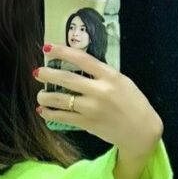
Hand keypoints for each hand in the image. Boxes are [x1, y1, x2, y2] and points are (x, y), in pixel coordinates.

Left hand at [34, 43, 163, 156]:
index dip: (62, 51)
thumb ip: (101, 74)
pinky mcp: (87, 123)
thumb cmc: (133, 103)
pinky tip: (43, 110)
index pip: (81, 59)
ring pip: (60, 99)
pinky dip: (50, 113)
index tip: (48, 48)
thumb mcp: (122, 81)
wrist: (141, 130)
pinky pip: (62, 117)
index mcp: (110, 76)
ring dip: (45, 96)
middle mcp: (99, 90)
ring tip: (40, 94)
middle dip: (48, 73)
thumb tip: (78, 65)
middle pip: (66, 78)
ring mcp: (91, 108)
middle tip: (37, 72)